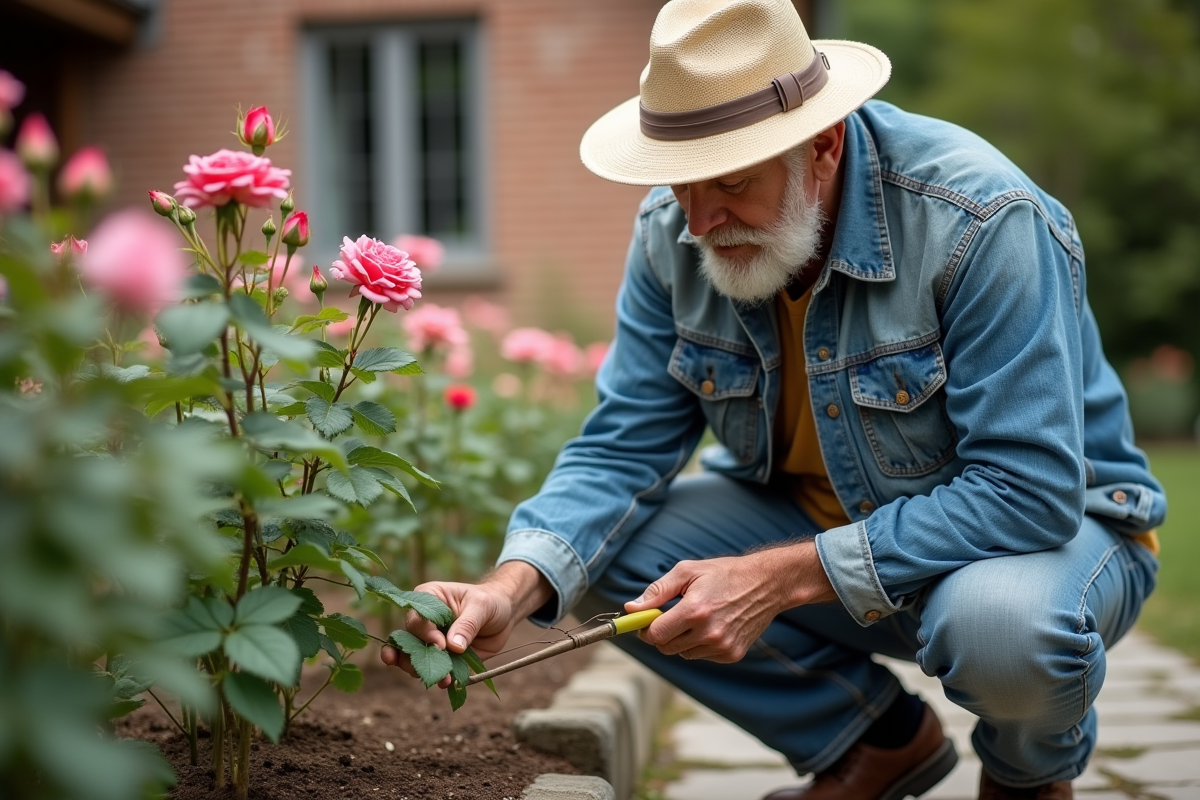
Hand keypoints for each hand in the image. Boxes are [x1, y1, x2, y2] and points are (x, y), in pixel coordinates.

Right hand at [380, 561, 550, 687]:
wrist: (503, 613)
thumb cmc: (489, 601)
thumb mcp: (481, 606)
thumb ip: (467, 624)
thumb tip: (453, 646)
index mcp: (428, 599)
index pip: (416, 619)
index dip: (424, 634)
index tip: (440, 645)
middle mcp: (424, 621)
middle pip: (408, 642)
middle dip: (416, 658)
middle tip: (429, 670)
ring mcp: (431, 641)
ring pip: (416, 660)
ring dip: (425, 672)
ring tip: (442, 680)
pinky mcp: (442, 657)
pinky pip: (435, 670)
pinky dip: (440, 678)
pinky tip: (447, 683)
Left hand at [623, 540, 834, 662]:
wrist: (766, 584)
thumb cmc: (724, 573)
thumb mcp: (687, 572)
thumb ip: (657, 591)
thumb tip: (631, 608)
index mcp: (694, 611)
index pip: (655, 635)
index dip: (646, 628)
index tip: (646, 620)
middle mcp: (708, 633)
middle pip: (666, 648)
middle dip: (662, 634)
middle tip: (670, 616)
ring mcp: (722, 647)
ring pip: (683, 653)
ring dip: (681, 639)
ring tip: (697, 617)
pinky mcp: (732, 655)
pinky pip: (702, 655)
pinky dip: (700, 644)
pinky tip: (712, 625)